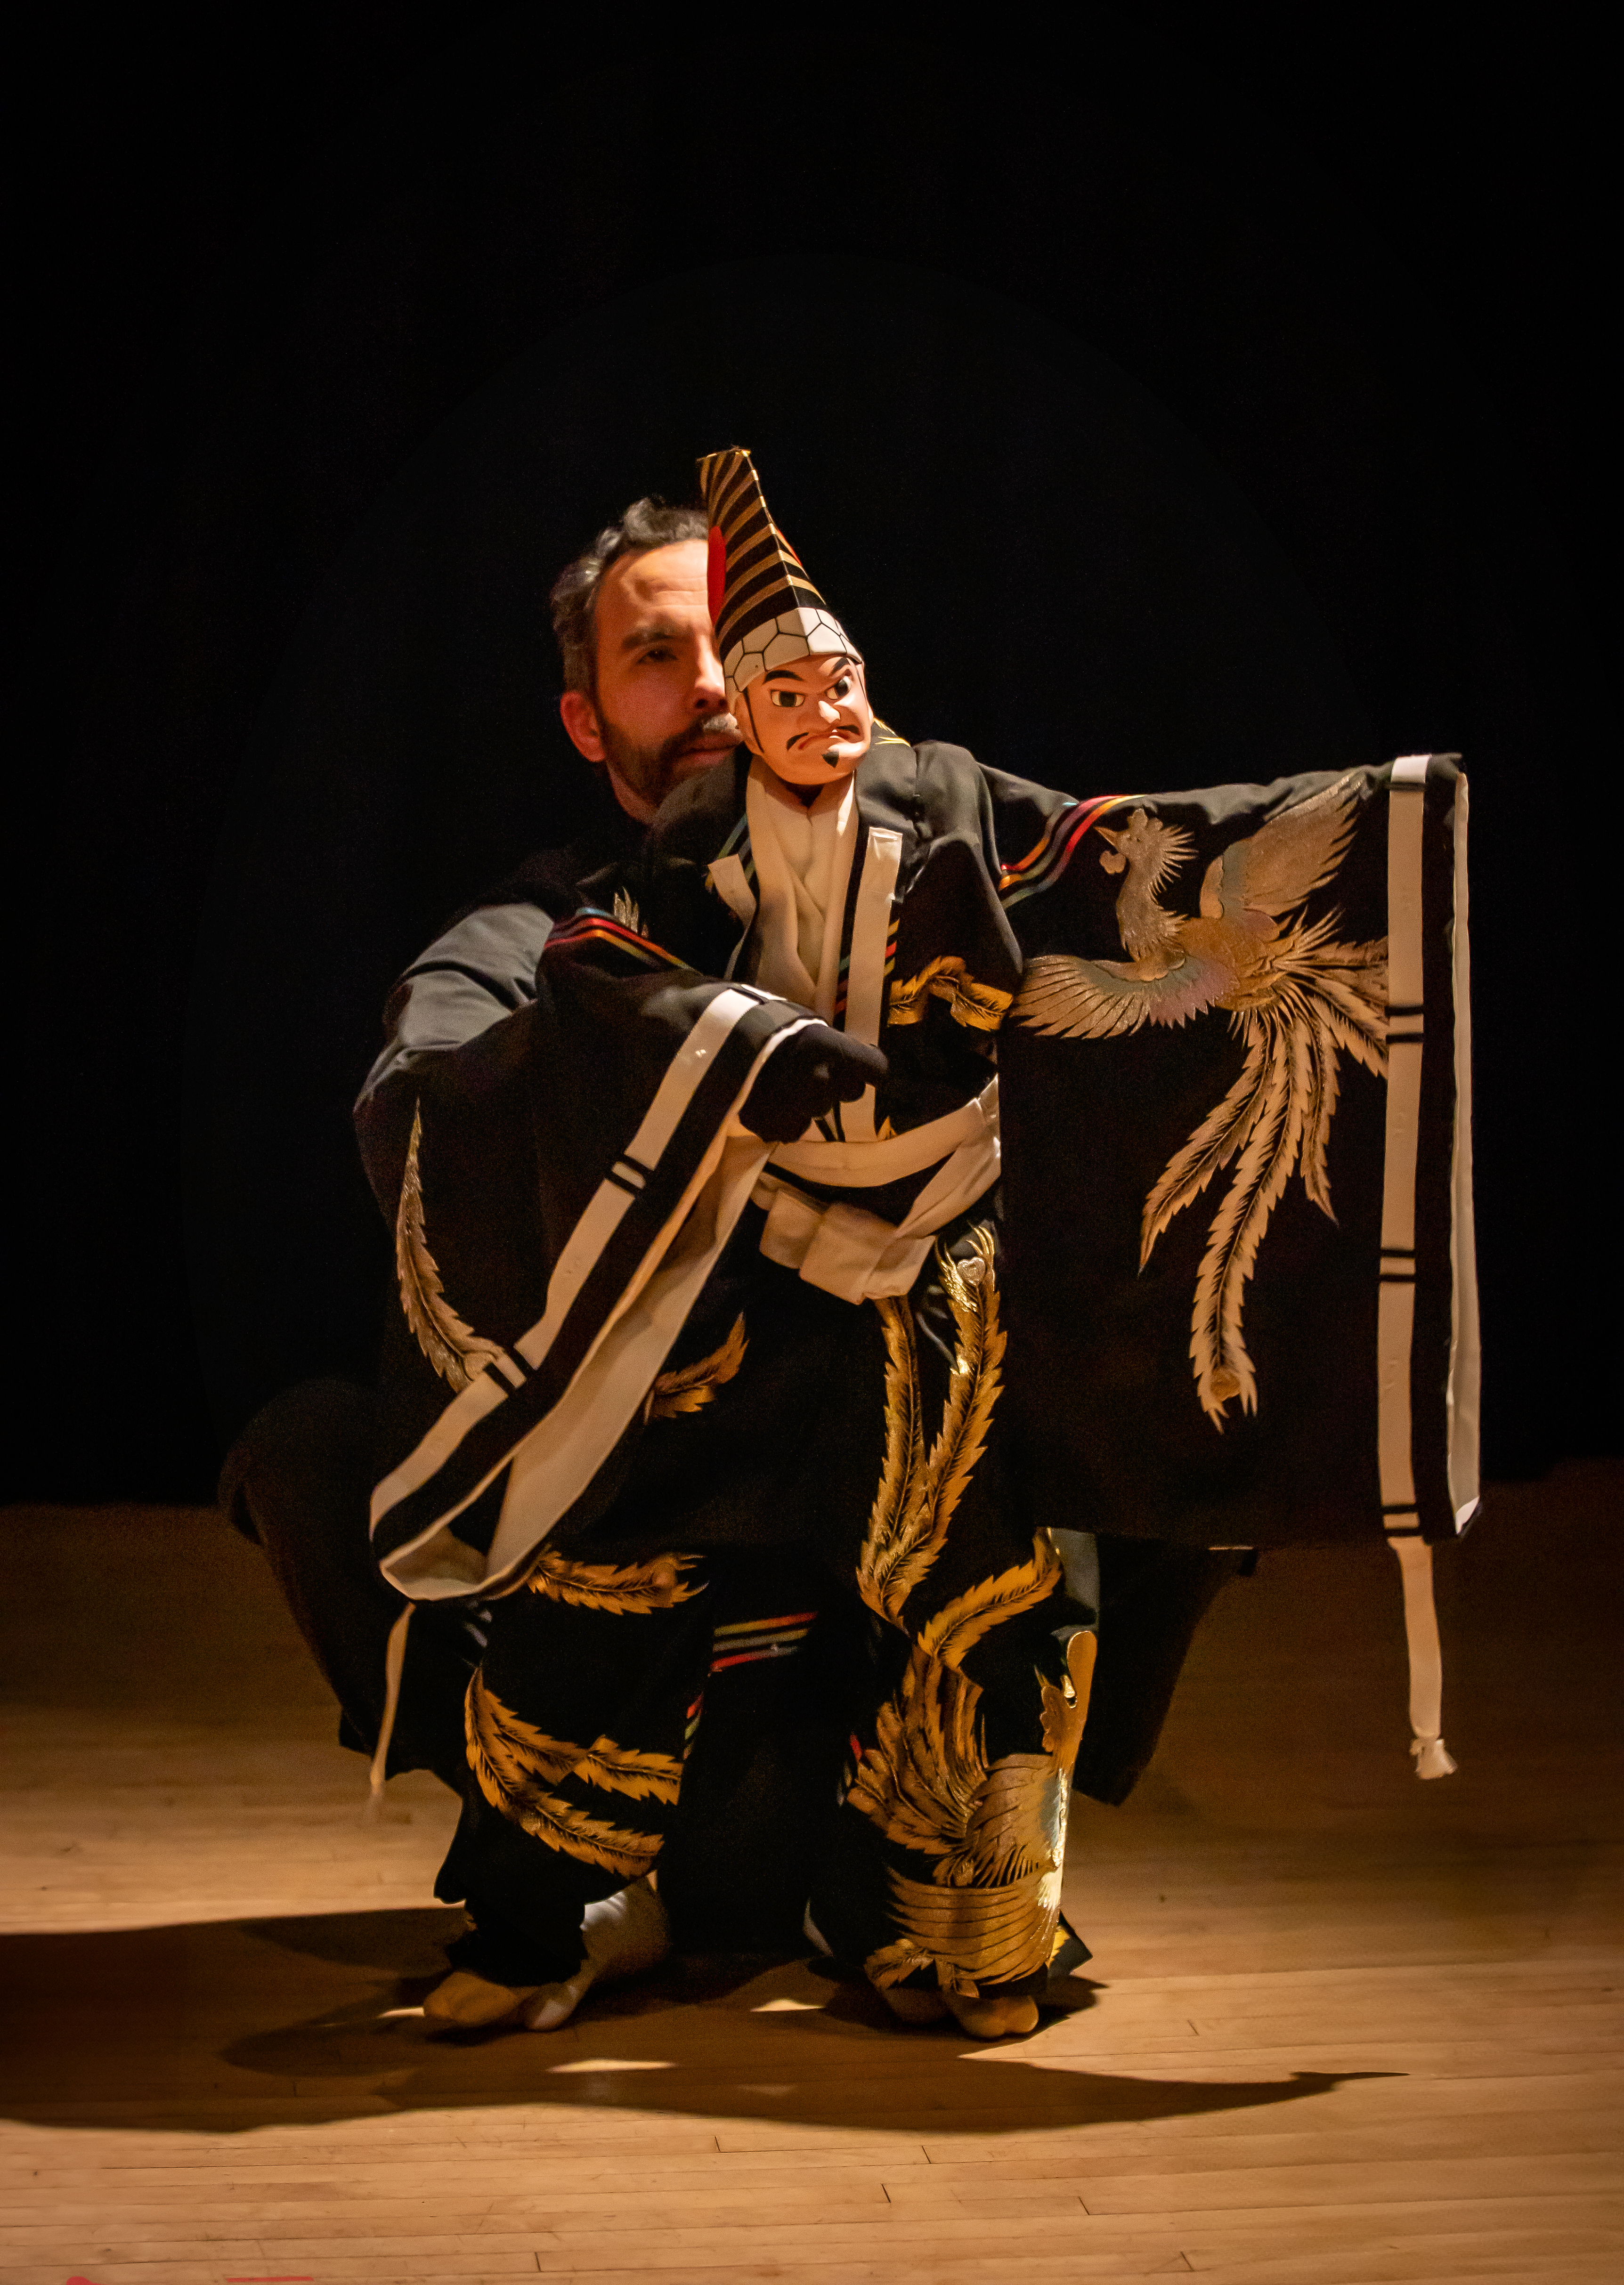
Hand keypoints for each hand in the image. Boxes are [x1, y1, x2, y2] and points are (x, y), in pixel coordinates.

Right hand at [740, 1025, 887, 1142]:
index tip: (864, 1067)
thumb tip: (836, 1047)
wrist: (706, 1049)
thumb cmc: (751, 1021)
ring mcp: (801, 1110)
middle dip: (837, 1082)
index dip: (870, 1067)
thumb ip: (821, 1037)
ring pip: (819, 1110)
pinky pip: (793, 1128)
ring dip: (809, 1101)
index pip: (875, 1068)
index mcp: (830, 1050)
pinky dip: (785, 1119)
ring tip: (782, 1086)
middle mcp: (823, 1083)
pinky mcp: (777, 1129)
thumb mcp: (793, 1017)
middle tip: (813, 1071)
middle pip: (848, 1091)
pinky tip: (767, 1103)